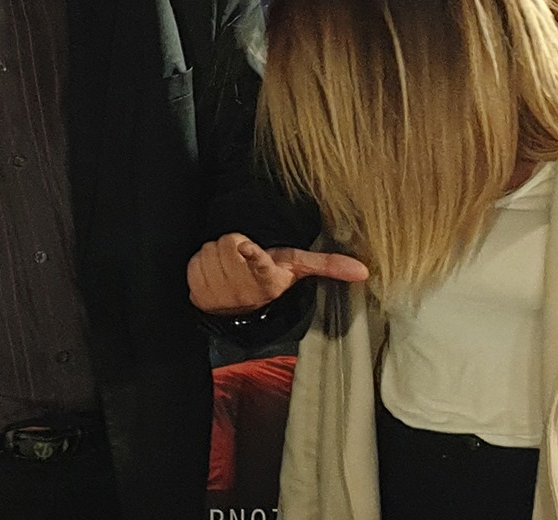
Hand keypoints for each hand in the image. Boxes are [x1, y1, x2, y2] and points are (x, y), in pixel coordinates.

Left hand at [186, 233, 368, 315]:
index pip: (258, 264)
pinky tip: (212, 274)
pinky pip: (193, 266)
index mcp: (268, 279)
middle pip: (226, 245)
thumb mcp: (297, 269)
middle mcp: (244, 290)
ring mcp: (220, 294)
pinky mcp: (199, 295)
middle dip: (230, 245)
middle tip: (239, 255)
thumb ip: (327, 265)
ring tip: (228, 266)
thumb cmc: (270, 281)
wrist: (240, 313)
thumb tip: (364, 271)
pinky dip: (200, 265)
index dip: (250, 254)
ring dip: (214, 254)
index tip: (245, 246)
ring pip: (209, 252)